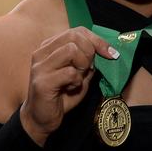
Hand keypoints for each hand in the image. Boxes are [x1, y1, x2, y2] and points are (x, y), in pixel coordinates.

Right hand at [20, 27, 118, 145]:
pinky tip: (71, 88)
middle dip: (89, 52)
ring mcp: (40, 66)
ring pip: (71, 50)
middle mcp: (42, 52)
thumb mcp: (79, 74)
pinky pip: (69, 72)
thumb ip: (88, 61)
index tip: (111, 53)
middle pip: (74, 36)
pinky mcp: (42, 82)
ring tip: (78, 78)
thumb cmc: (61, 95)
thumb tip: (106, 51)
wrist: (42, 119)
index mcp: (50, 46)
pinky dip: (77, 81)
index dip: (97, 40)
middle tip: (88, 68)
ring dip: (82, 65)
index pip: (77, 31)